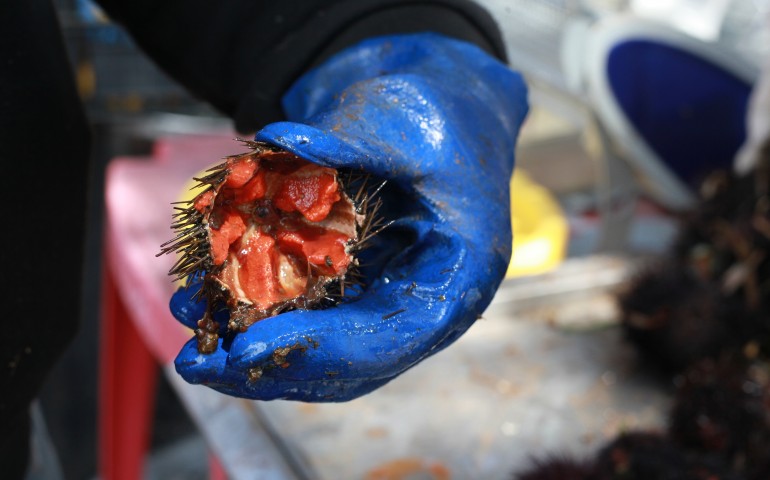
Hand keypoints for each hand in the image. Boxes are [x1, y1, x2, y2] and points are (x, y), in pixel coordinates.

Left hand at [171, 33, 527, 400]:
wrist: (443, 113)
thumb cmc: (438, 121)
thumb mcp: (408, 124)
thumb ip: (352, 138)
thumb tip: (275, 138)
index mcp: (456, 277)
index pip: (389, 338)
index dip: (318, 350)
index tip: (245, 349)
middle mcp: (421, 303)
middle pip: (347, 363)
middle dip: (269, 365)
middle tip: (197, 361)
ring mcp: (386, 299)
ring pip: (320, 350)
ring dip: (252, 343)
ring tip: (190, 316)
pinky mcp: (354, 285)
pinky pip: (306, 313)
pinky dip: (257, 309)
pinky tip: (207, 291)